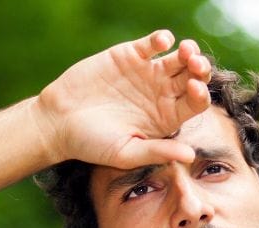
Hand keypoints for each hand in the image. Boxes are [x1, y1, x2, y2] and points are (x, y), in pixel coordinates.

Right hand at [32, 30, 211, 168]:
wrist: (58, 121)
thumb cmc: (91, 144)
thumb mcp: (126, 152)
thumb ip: (158, 152)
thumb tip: (190, 156)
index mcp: (166, 118)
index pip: (195, 103)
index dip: (200, 94)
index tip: (195, 88)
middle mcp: (162, 94)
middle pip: (193, 77)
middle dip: (200, 68)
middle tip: (197, 64)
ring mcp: (147, 73)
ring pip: (178, 58)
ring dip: (188, 52)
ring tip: (186, 51)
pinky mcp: (129, 55)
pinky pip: (152, 44)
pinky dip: (161, 39)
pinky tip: (163, 41)